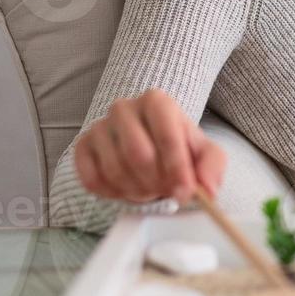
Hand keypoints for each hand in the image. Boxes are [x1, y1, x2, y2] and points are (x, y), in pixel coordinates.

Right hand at [74, 90, 225, 204]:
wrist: (151, 146)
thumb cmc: (179, 148)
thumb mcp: (205, 154)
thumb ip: (212, 167)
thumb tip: (207, 190)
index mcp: (156, 102)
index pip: (166, 136)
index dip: (177, 169)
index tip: (185, 192)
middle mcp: (123, 108)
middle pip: (138, 155)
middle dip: (156, 182)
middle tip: (166, 192)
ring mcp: (99, 126)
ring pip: (114, 169)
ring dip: (136, 190)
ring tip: (149, 189)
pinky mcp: (82, 146)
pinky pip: (91, 179)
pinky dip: (112, 194)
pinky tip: (126, 190)